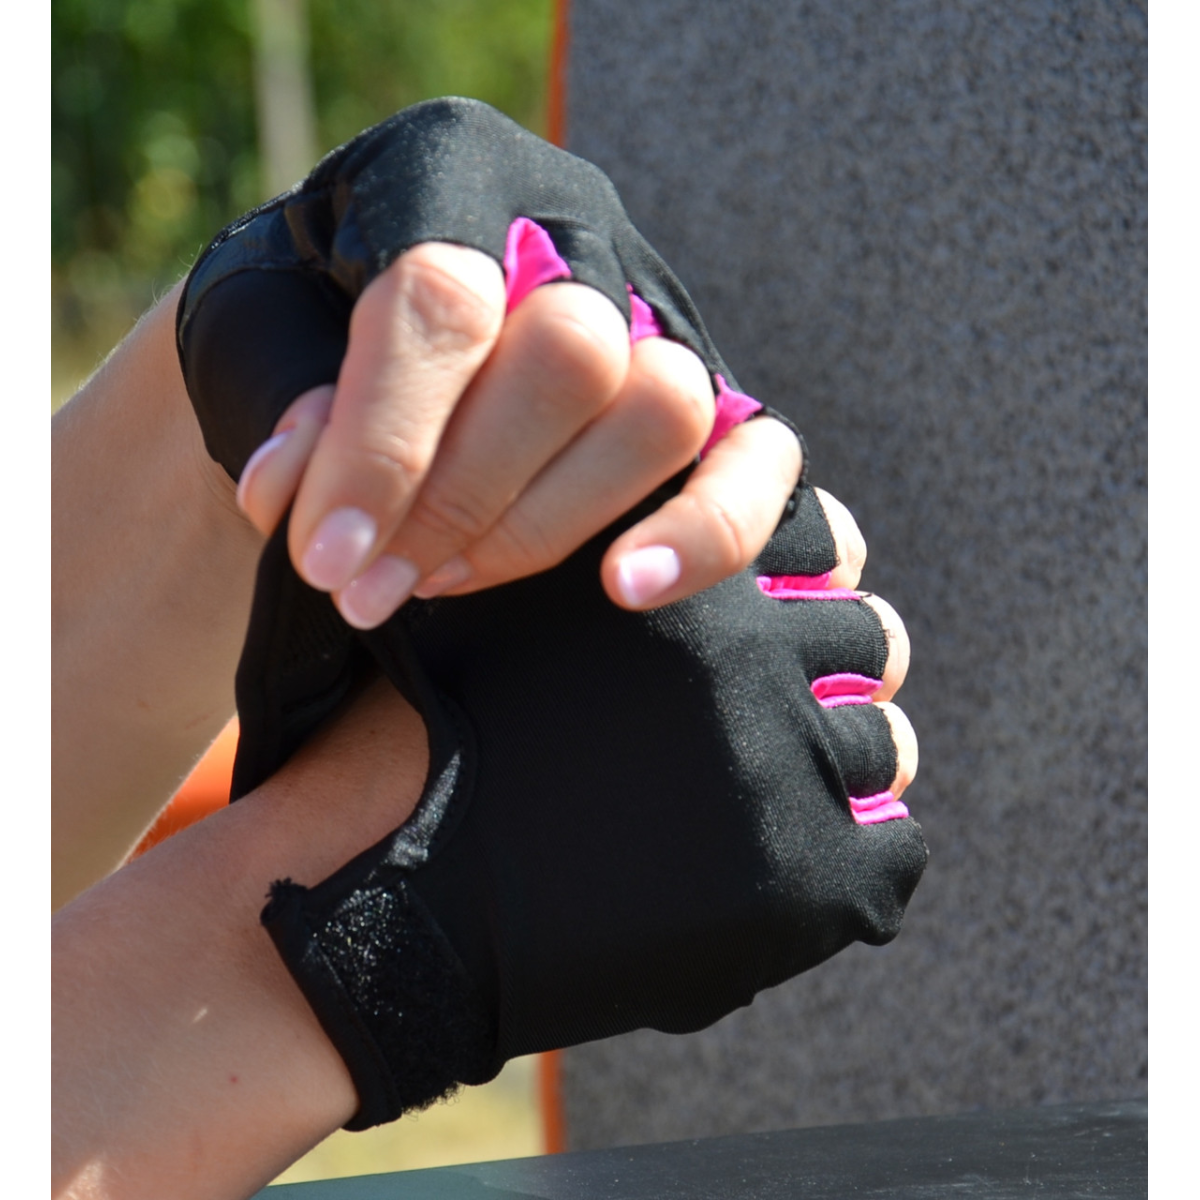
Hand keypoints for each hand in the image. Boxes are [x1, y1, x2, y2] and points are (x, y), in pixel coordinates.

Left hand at [177, 99, 802, 629]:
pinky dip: (705, 533)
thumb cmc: (310, 319)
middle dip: (457, 498)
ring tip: (444, 580)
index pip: (443, 299)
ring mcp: (656, 313)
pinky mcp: (715, 399)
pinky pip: (759, 462)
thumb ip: (277, 397)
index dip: (382, 443)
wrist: (378, 323)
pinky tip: (624, 587)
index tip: (326, 559)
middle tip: (370, 587)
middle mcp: (575, 231)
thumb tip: (305, 493)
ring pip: (660, 409)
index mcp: (454, 175)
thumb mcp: (256, 333)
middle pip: (566, 358)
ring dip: (544, 524)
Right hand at [237, 467, 922, 1126]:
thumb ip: (595, 540)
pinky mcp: (802, 882)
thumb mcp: (500, 582)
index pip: (825, 536)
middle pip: (868, 636)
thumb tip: (664, 550)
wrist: (392, 864)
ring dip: (837, 763)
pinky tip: (765, 872)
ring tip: (762, 791)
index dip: (797, 574)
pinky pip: (884, 864)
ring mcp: (790, 761)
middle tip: (768, 706)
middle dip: (827, 663)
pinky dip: (847, 866)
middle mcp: (763, 647)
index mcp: (698, 562)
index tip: (761, 613)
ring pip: (879, 746)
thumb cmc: (425, 718)